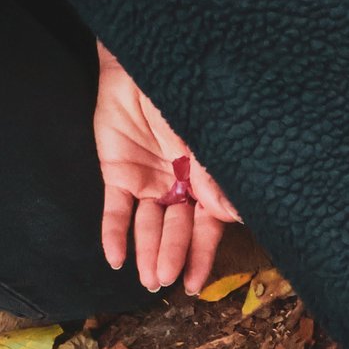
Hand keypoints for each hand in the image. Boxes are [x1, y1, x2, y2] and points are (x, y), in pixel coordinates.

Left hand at [94, 43, 237, 293]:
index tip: (198, 283)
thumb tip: (234, 217)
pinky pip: (115, 210)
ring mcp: (147, 180)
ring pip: (147, 225)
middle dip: (172, 257)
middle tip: (167, 283)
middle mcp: (178, 184)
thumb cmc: (182, 96)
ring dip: (148, 252)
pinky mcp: (117, 173)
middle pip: (176, 229)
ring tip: (148, 281)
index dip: (202, 254)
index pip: (207, 225)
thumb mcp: (203, 139)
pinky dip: (115, 234)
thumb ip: (214, 178)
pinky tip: (116, 260)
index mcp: (205, 178)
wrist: (142, 64)